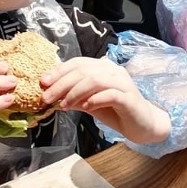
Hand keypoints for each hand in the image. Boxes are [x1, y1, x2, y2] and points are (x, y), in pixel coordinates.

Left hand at [40, 57, 170, 146]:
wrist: (143, 125)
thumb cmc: (116, 112)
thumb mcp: (90, 103)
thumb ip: (74, 97)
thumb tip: (50, 95)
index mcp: (103, 68)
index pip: (78, 63)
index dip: (59, 71)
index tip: (43, 82)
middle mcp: (113, 71)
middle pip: (84, 70)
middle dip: (62, 83)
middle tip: (47, 97)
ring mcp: (123, 83)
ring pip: (95, 80)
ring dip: (75, 92)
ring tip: (63, 105)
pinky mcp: (130, 98)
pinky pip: (110, 94)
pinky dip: (94, 99)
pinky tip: (84, 107)